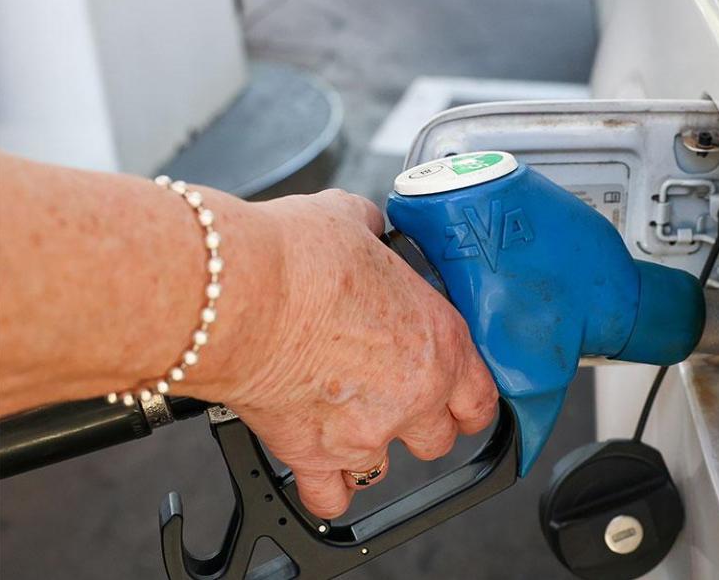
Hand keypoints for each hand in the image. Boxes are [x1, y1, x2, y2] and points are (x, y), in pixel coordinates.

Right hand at [196, 189, 497, 518]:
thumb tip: (363, 226)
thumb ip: (371, 233)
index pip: (481, 396)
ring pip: (385, 468)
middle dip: (420, 423)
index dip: (469, 401)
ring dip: (371, 449)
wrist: (237, 292)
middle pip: (438, 438)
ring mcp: (365, 431)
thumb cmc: (295, 258)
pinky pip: (330, 497)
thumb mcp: (352, 221)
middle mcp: (413, 393)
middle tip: (395, 398)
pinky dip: (324, 487)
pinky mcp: (312, 454)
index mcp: (439, 341)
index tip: (459, 401)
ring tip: (349, 421)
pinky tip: (319, 469)